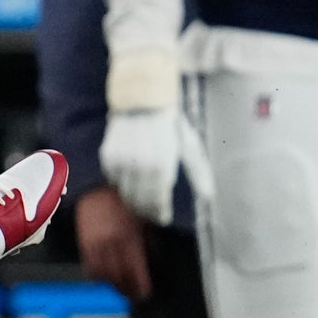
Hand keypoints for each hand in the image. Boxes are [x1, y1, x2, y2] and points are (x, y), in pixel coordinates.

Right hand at [74, 185, 151, 301]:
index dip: (140, 287)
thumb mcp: (144, 218)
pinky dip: (97, 275)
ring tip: (119, 287)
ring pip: (104, 275)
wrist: (95, 186)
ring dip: (112, 284)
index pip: (136, 271)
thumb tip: (156, 260)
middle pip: (119, 277)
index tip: (144, 294)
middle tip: (133, 295)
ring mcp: (96, 244)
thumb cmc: (122, 200)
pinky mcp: (83, 243)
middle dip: (127, 290)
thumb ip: (150, 240)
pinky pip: (90, 266)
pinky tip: (104, 277)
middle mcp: (112, 244)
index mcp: (130, 237)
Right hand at [99, 108, 210, 226]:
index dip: (160, 212)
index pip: (157, 200)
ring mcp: (121, 161)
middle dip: (146, 210)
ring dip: (133, 199)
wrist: (142, 99)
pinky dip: (121, 182)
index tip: (163, 218)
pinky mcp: (108, 155)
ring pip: (124, 192)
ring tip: (141, 201)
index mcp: (162, 166)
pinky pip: (113, 179)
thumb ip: (198, 172)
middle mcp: (139, 166)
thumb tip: (209, 197)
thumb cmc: (170, 124)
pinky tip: (130, 180)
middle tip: (152, 213)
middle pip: (140, 201)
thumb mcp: (189, 146)